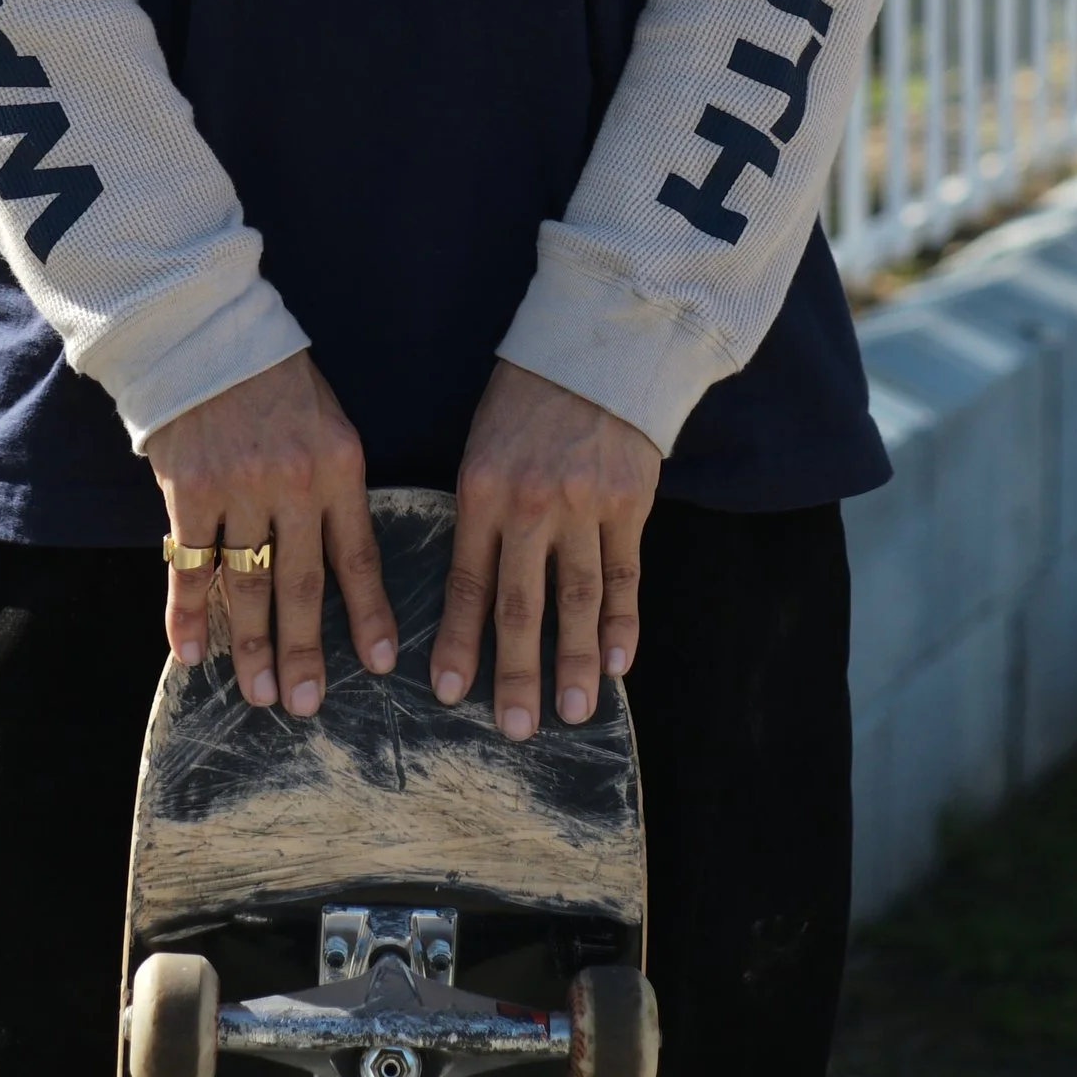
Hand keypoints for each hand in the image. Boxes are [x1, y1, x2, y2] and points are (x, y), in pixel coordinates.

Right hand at [143, 352, 395, 716]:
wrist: (210, 333)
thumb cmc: (279, 385)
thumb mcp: (329, 428)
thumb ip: (336, 493)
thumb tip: (344, 570)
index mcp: (338, 468)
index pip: (358, 555)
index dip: (368, 614)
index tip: (377, 664)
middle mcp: (291, 484)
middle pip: (301, 584)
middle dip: (304, 650)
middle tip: (303, 705)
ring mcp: (237, 488)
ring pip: (247, 584)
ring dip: (251, 645)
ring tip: (257, 694)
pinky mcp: (189, 489)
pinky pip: (190, 564)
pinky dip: (187, 613)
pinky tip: (191, 653)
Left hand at [432, 362, 660, 740]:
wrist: (592, 348)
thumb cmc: (524, 402)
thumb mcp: (482, 447)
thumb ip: (480, 516)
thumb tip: (474, 594)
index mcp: (481, 490)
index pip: (466, 582)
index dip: (457, 640)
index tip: (447, 691)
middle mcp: (531, 504)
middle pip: (521, 604)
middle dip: (515, 672)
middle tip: (513, 728)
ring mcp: (585, 505)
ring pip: (578, 599)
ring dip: (576, 661)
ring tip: (576, 711)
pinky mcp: (630, 502)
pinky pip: (624, 574)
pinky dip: (622, 621)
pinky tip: (619, 662)